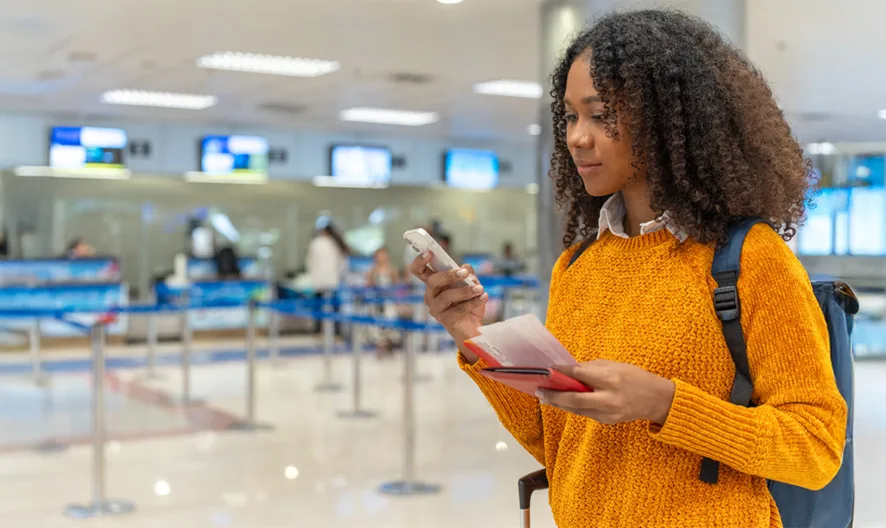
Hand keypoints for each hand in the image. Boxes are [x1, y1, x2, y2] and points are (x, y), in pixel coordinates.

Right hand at [409, 252, 486, 344]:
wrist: (473, 328)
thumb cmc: (469, 304)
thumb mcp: (471, 285)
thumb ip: (469, 274)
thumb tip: (466, 267)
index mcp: (433, 284)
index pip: (419, 271)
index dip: (420, 261)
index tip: (429, 253)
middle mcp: (430, 296)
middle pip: (432, 281)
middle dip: (448, 275)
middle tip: (464, 273)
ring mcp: (436, 309)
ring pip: (446, 296)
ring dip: (465, 291)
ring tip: (480, 288)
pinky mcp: (445, 320)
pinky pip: (459, 308)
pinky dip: (474, 302)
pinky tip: (483, 297)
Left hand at [537, 360, 675, 425]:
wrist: (656, 399)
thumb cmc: (635, 377)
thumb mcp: (615, 366)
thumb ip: (592, 368)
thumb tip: (570, 369)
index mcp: (611, 379)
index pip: (580, 375)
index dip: (562, 371)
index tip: (548, 369)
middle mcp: (608, 398)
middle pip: (574, 399)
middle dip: (554, 395)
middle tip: (539, 391)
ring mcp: (608, 413)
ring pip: (576, 409)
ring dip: (559, 403)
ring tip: (545, 397)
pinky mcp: (607, 421)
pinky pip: (585, 414)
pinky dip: (573, 408)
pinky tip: (562, 403)